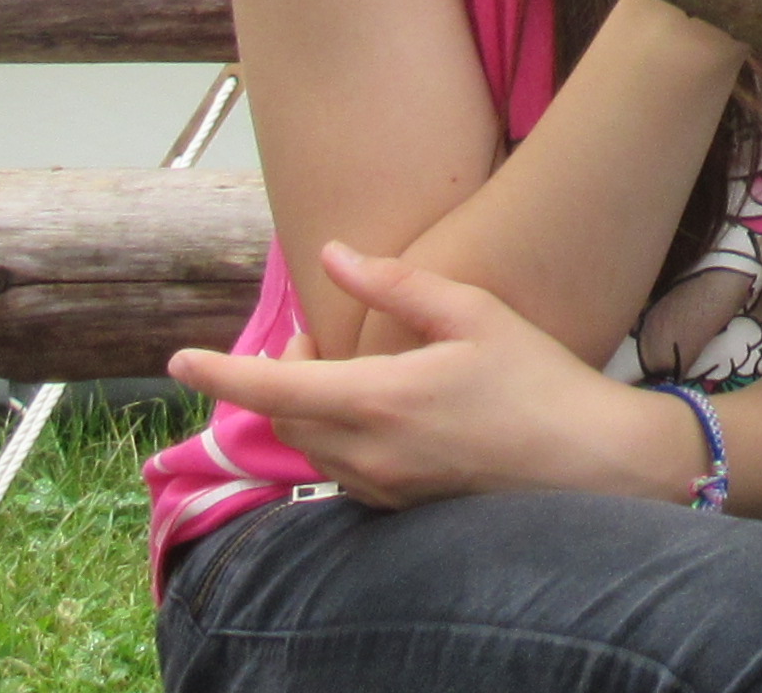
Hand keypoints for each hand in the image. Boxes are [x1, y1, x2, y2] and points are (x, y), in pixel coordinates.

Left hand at [167, 241, 697, 507]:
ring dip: (307, 407)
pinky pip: (340, 468)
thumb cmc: (534, 377)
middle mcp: (365, 452)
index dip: (218, 373)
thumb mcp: (473, 313)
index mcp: (377, 399)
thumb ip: (396, 286)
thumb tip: (334, 256)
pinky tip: (376, 409)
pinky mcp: (397, 506)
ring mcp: (380, 487)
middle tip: (310, 338)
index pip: (271, 389)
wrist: (585, 461)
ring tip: (341, 369)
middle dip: (277, 378)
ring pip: (309, 446)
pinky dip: (335, 434)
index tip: (176, 361)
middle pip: (285, 417)